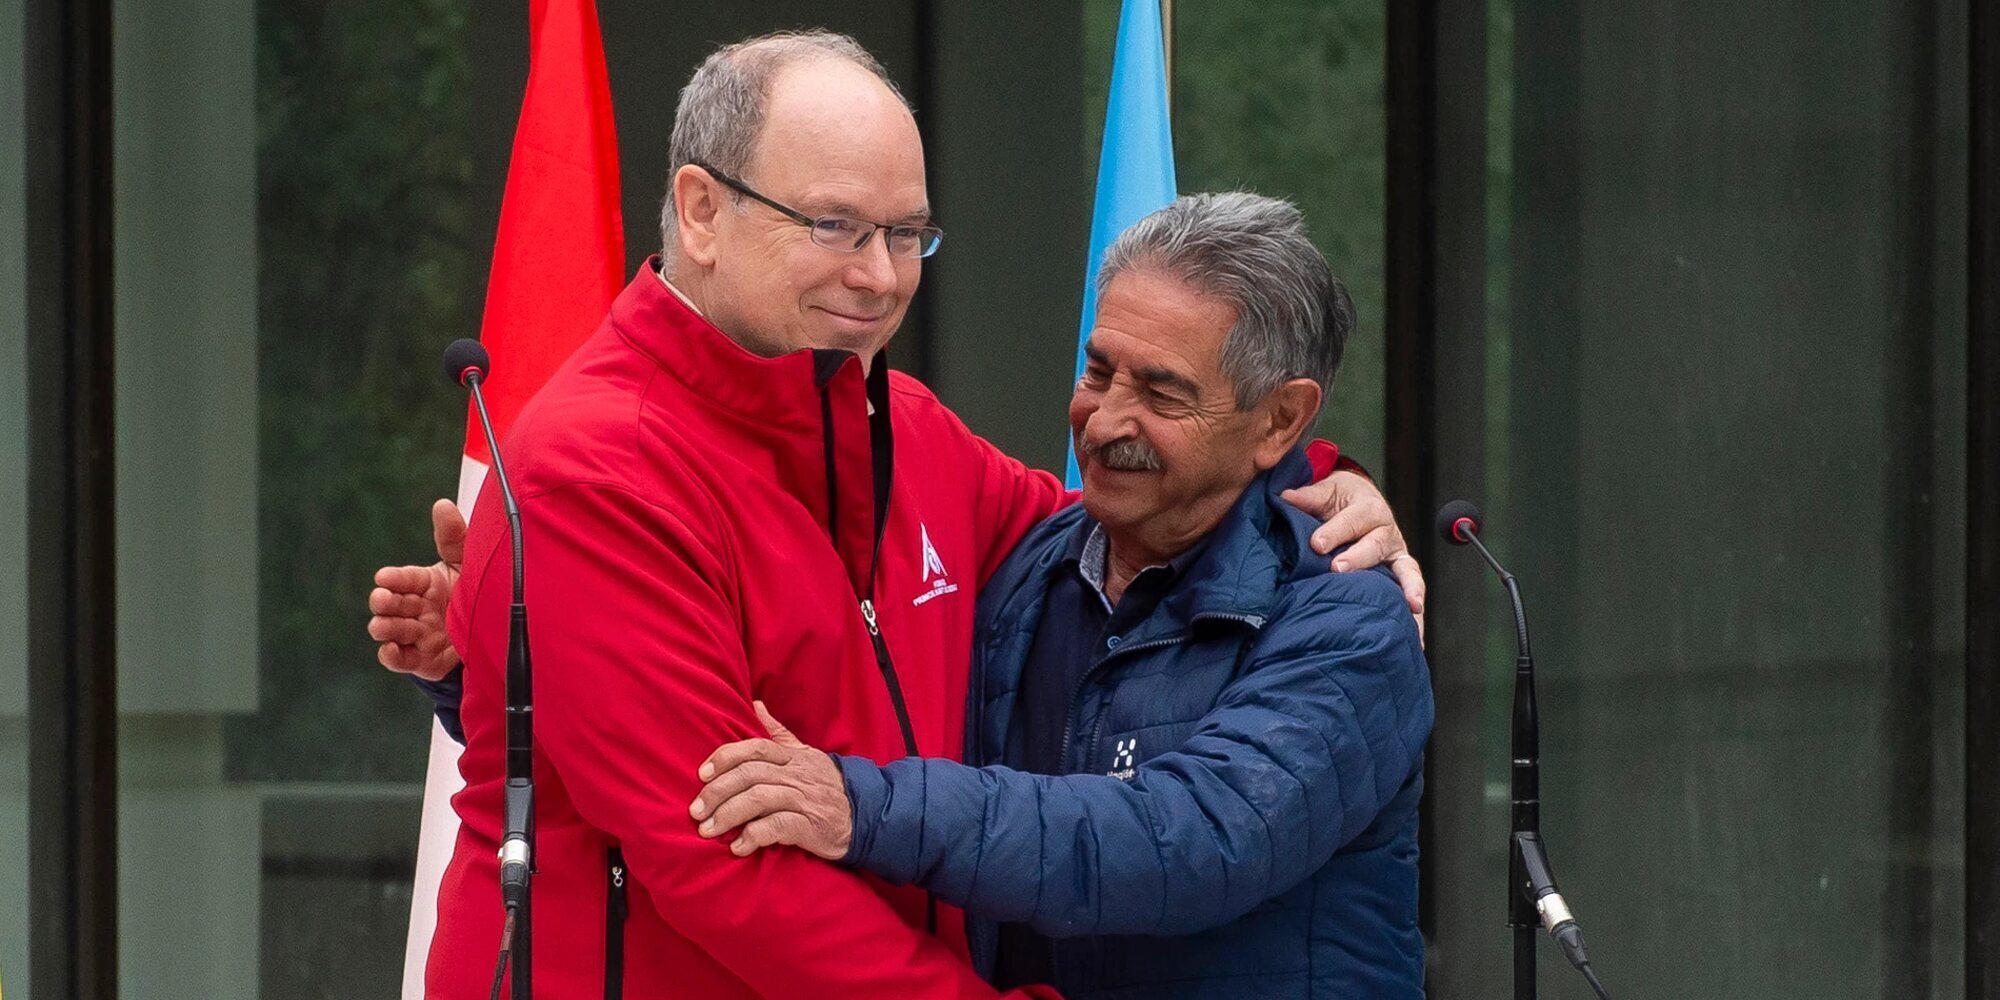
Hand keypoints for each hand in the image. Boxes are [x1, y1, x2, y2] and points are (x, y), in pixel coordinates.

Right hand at [367, 498, 466, 680]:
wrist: (494, 633)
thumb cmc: (474, 591)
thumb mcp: (467, 563)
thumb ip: (454, 537)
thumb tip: (442, 504)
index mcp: (425, 583)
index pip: (405, 578)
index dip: (395, 578)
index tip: (384, 577)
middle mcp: (417, 608)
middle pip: (391, 603)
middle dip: (383, 601)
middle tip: (383, 599)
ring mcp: (417, 634)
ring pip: (390, 630)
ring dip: (385, 626)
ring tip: (385, 625)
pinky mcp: (421, 659)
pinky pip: (400, 659)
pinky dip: (392, 656)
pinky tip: (391, 649)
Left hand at [690, 702, 851, 859]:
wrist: (863, 815)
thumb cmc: (825, 785)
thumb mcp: (804, 753)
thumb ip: (777, 732)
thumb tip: (756, 704)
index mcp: (791, 756)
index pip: (754, 748)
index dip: (725, 757)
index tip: (702, 774)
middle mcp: (795, 774)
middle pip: (749, 775)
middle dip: (717, 792)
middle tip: (695, 812)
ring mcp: (803, 799)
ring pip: (759, 799)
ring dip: (728, 815)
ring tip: (708, 831)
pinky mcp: (811, 826)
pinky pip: (778, 827)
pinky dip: (755, 836)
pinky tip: (739, 847)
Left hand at [1281, 470, 1426, 641]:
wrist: (1360, 500)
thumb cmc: (1340, 499)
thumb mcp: (1327, 491)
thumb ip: (1308, 497)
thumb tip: (1286, 497)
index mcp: (1367, 507)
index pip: (1351, 520)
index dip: (1334, 531)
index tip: (1316, 544)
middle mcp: (1385, 529)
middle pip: (1375, 544)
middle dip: (1358, 558)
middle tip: (1338, 569)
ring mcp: (1395, 551)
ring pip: (1403, 568)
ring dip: (1405, 587)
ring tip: (1409, 606)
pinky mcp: (1400, 569)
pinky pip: (1412, 584)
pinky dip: (1416, 601)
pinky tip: (1417, 627)